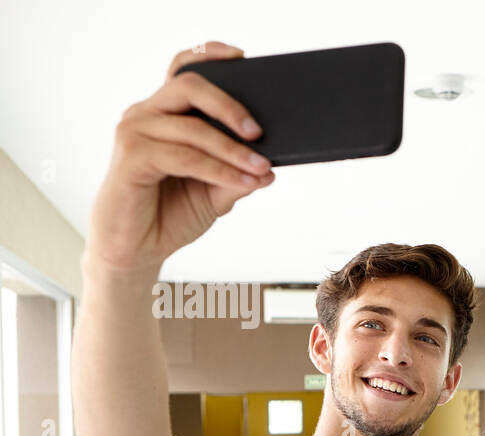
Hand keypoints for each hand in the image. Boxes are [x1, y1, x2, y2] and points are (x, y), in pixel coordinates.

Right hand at [86, 42, 274, 272]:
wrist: (136, 248)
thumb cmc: (171, 213)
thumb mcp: (216, 193)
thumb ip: (238, 175)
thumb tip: (270, 167)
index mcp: (164, 113)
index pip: (183, 70)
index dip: (209, 56)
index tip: (242, 58)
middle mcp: (146, 114)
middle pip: (189, 87)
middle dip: (230, 106)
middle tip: (260, 132)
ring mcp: (135, 132)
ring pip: (192, 127)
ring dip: (233, 149)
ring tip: (261, 168)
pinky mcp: (131, 157)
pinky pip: (185, 156)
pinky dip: (219, 170)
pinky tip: (243, 181)